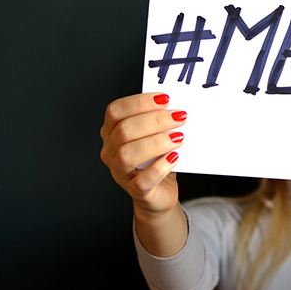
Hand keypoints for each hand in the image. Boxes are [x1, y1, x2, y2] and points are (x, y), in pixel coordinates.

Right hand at [100, 93, 187, 216]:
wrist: (161, 191)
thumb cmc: (157, 159)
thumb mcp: (154, 135)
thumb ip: (158, 122)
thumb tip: (176, 107)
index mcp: (111, 132)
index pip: (115, 111)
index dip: (139, 102)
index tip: (165, 98)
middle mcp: (111, 151)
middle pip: (124, 130)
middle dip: (154, 120)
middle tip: (180, 117)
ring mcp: (120, 172)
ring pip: (128, 154)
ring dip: (156, 143)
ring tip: (178, 138)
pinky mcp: (135, 190)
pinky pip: (142, 180)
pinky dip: (159, 167)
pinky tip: (174, 158)